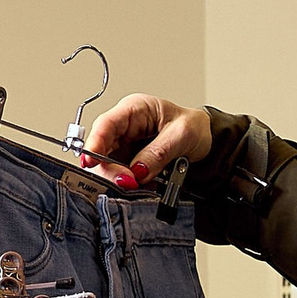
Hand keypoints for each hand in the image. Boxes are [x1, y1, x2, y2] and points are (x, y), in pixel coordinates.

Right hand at [85, 93, 214, 179]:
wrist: (205, 140)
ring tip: (140, 186)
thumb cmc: (193, 127)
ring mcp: (126, 146)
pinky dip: (130, 186)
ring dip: (120, 180)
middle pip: (102, 149)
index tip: (91, 162)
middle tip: (128, 183)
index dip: (95, 143)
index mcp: (134, 110)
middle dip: (110, 169)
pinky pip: (123, 176)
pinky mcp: (131, 163)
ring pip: (108, 166)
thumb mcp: (181, 135)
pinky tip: (143, 187)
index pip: (106, 124)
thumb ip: (158, 153)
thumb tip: (137, 170)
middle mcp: (125, 128)